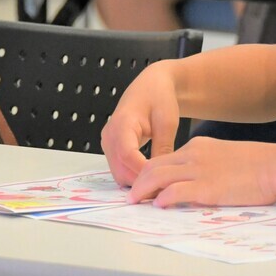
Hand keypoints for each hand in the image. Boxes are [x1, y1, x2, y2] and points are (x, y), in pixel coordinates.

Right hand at [100, 64, 182, 185]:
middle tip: (166, 189)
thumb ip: (163, 148)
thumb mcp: (167, 122)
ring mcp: (108, 143)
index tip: (163, 183)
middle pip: (120, 169)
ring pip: (119, 173)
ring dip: (138, 181)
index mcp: (122, 123)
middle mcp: (109, 135)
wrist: (151, 86)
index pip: (127, 155)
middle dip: (141, 182)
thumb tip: (163, 175)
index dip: (143, 172)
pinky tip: (153, 177)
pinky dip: (134, 176)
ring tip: (161, 184)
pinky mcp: (112, 149)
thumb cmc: (160, 98)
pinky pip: (120, 169)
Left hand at [127, 137, 275, 207]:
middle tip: (130, 195)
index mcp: (198, 147)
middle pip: (154, 166)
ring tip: (134, 201)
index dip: (148, 172)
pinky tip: (158, 205)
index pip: (164, 158)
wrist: (275, 165)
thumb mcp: (225, 157)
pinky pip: (175, 191)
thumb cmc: (258, 165)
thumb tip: (197, 183)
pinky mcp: (206, 188)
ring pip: (158, 177)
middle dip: (138, 181)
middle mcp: (193, 156)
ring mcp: (199, 171)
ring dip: (143, 190)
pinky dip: (162, 198)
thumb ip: (207, 166)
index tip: (142, 184)